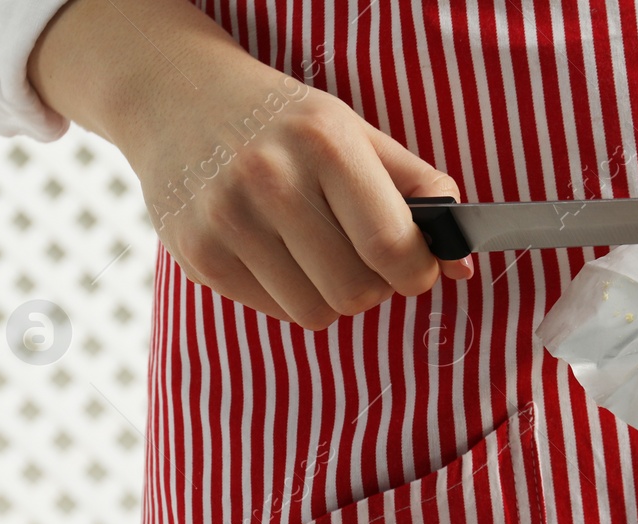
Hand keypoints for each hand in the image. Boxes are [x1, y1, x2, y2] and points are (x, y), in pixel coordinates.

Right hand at [30, 0, 469, 328]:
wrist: (175, 95)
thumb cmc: (283, 121)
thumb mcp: (355, 133)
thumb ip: (418, 192)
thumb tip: (463, 264)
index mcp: (325, 144)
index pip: (393, 247)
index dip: (417, 273)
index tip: (415, 267)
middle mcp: (271, 179)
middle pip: (357, 292)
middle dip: (375, 287)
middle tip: (363, 258)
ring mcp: (228, 220)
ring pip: (316, 313)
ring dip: (332, 296)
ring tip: (319, 254)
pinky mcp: (198, 254)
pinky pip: (276, 312)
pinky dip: (290, 295)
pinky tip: (278, 253)